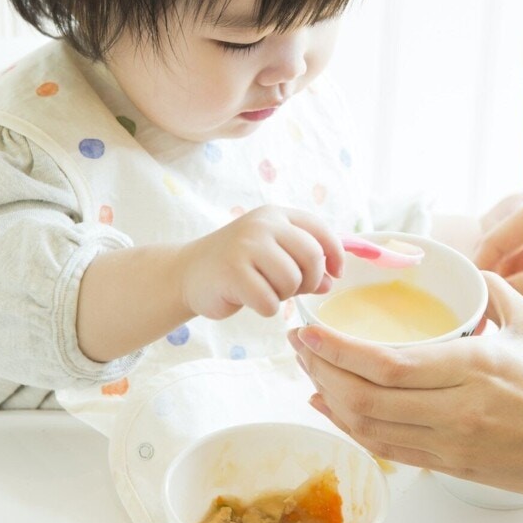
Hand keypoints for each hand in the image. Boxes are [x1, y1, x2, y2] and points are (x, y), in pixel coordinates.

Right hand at [180, 205, 343, 319]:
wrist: (187, 273)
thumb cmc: (237, 266)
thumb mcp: (272, 255)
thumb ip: (302, 264)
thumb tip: (330, 281)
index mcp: (275, 215)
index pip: (320, 229)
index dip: (335, 254)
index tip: (335, 274)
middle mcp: (262, 225)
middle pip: (312, 256)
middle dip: (309, 280)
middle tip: (291, 288)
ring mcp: (246, 246)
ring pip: (292, 280)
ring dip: (283, 295)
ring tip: (264, 289)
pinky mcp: (233, 272)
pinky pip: (270, 301)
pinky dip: (265, 308)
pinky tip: (249, 299)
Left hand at [289, 272, 522, 508]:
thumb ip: (494, 293)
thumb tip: (469, 271)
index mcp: (475, 368)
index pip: (387, 364)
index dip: (338, 351)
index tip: (309, 331)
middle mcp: (458, 411)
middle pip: (366, 399)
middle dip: (322, 372)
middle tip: (299, 347)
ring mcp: (454, 444)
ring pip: (372, 429)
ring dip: (332, 402)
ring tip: (309, 375)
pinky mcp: (456, 467)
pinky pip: (392, 450)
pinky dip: (357, 430)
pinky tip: (337, 411)